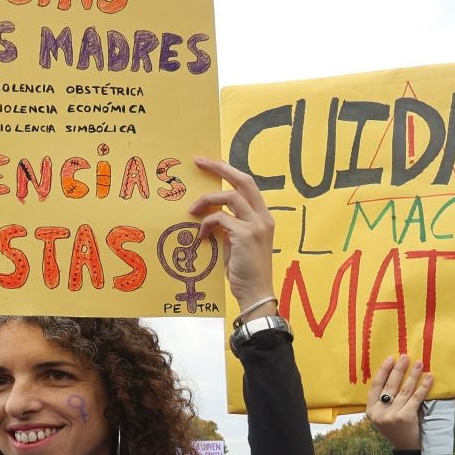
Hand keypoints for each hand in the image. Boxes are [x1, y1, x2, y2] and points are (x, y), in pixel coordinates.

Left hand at [189, 159, 275, 312]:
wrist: (255, 293)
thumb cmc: (245, 272)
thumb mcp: (237, 243)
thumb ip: (229, 226)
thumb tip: (210, 215)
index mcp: (263, 217)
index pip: (247, 185)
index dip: (228, 172)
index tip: (208, 164)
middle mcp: (263, 217)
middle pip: (244, 181)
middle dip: (220, 168)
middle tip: (199, 161)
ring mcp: (256, 225)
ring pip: (229, 197)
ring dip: (206, 201)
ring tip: (191, 211)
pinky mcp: (245, 235)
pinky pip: (220, 218)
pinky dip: (206, 224)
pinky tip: (201, 237)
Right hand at [365, 355, 433, 450]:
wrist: (406, 449)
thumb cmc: (396, 429)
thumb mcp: (383, 417)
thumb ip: (383, 401)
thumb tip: (393, 374)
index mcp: (371, 411)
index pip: (375, 386)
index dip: (383, 371)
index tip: (390, 359)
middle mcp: (379, 413)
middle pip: (390, 386)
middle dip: (399, 369)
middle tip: (406, 357)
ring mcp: (392, 416)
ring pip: (404, 390)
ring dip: (413, 375)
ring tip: (419, 364)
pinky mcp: (405, 417)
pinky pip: (416, 398)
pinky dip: (423, 386)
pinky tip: (429, 378)